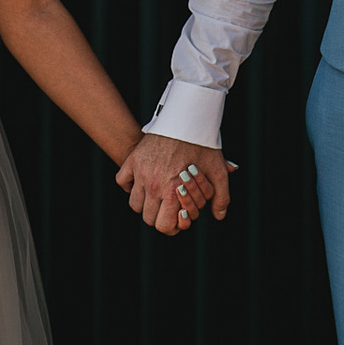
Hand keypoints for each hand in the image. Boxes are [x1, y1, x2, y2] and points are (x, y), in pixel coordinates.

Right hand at [116, 133, 235, 235]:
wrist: (187, 118)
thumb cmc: (202, 144)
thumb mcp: (217, 172)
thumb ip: (221, 197)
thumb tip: (219, 215)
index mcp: (172, 192)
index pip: (163, 226)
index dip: (172, 226)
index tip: (178, 217)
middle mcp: (153, 185)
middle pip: (148, 218)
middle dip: (160, 216)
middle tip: (169, 206)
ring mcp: (140, 172)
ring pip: (134, 203)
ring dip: (145, 203)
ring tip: (158, 195)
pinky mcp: (133, 160)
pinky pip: (122, 180)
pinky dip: (129, 184)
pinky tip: (143, 181)